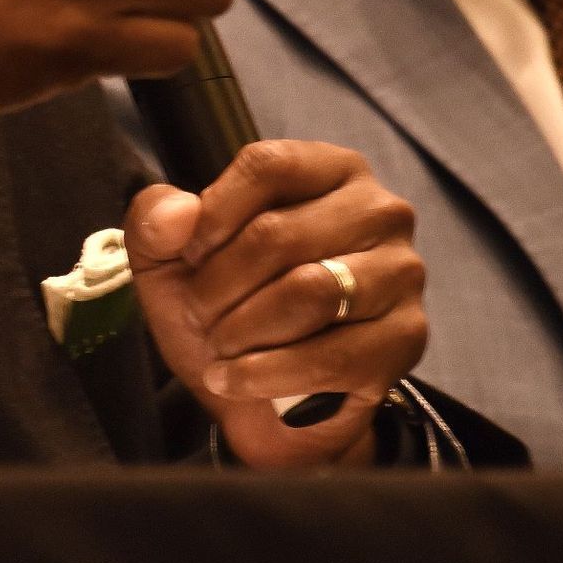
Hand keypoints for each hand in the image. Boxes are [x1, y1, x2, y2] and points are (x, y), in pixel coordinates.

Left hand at [126, 142, 426, 469]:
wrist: (263, 396)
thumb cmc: (226, 307)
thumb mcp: (172, 259)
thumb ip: (156, 220)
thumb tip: (177, 212)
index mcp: (332, 169)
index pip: (268, 166)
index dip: (213, 215)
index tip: (189, 256)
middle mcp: (381, 210)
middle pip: (278, 234)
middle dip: (218, 285)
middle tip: (198, 314)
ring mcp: (402, 274)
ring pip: (308, 292)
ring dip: (242, 329)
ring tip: (218, 345)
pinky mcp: (406, 338)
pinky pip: (330, 355)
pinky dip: (265, 373)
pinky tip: (232, 379)